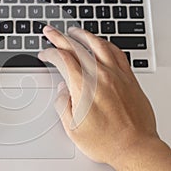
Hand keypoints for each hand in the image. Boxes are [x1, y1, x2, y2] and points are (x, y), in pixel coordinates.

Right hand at [39, 26, 170, 169]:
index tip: (44, 54)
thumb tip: (62, 89)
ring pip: (97, 45)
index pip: (62, 59)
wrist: (134, 147)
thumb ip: (63, 104)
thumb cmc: (106, 141)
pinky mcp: (128, 78)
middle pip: (76, 47)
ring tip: (73, 31)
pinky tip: (100, 43)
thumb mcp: (72, 128)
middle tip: (50, 31)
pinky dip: (105, 44)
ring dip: (82, 35)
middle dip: (59, 36)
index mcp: (83, 87)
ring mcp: (116, 75)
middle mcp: (100, 76)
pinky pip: (117, 53)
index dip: (49, 53)